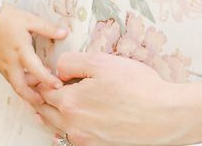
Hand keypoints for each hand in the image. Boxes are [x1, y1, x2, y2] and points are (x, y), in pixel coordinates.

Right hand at [0, 4, 68, 105]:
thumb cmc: (8, 18)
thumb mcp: (30, 20)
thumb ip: (47, 28)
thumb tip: (64, 33)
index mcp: (21, 51)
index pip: (36, 70)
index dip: (48, 80)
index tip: (58, 85)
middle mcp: (11, 62)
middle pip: (20, 88)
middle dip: (32, 97)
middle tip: (44, 100)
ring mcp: (3, 65)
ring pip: (14, 84)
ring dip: (26, 89)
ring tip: (38, 84)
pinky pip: (9, 78)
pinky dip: (19, 82)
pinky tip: (26, 77)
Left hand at [34, 52, 186, 145]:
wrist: (166, 117)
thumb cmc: (139, 88)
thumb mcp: (102, 62)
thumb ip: (72, 63)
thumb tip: (58, 69)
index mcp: (70, 103)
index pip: (44, 90)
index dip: (39, 79)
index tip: (35, 74)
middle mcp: (74, 126)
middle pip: (46, 111)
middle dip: (39, 98)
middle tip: (34, 89)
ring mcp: (86, 140)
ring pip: (58, 127)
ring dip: (50, 114)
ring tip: (45, 106)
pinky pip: (73, 139)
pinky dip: (66, 129)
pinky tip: (70, 122)